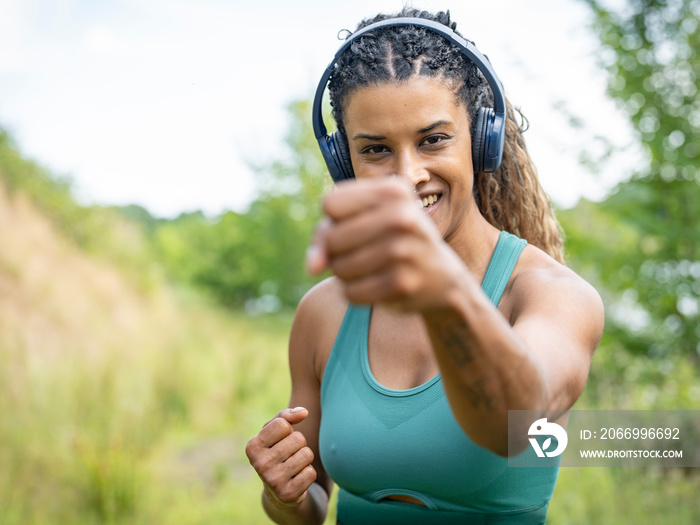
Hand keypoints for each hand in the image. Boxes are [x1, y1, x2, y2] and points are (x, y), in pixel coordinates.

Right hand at [245, 407, 316, 507]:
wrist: (277, 489)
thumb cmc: (276, 451)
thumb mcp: (275, 431)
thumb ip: (286, 415)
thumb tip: (304, 412)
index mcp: (253, 446)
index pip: (283, 424)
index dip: (288, 429)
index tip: (281, 440)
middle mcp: (259, 464)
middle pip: (298, 439)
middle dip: (299, 444)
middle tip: (288, 455)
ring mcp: (273, 481)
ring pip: (307, 454)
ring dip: (305, 458)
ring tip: (293, 465)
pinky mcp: (287, 494)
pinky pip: (311, 473)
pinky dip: (308, 473)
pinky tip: (296, 478)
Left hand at [306, 178, 464, 310]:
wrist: (441, 277)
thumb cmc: (393, 241)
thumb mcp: (366, 221)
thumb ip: (327, 233)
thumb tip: (312, 267)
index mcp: (394, 190)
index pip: (330, 204)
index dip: (332, 220)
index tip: (351, 226)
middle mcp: (402, 216)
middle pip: (332, 238)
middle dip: (337, 251)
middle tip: (361, 252)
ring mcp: (404, 251)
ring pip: (339, 268)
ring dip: (346, 274)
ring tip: (370, 268)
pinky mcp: (402, 284)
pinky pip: (352, 292)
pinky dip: (357, 292)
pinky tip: (376, 285)